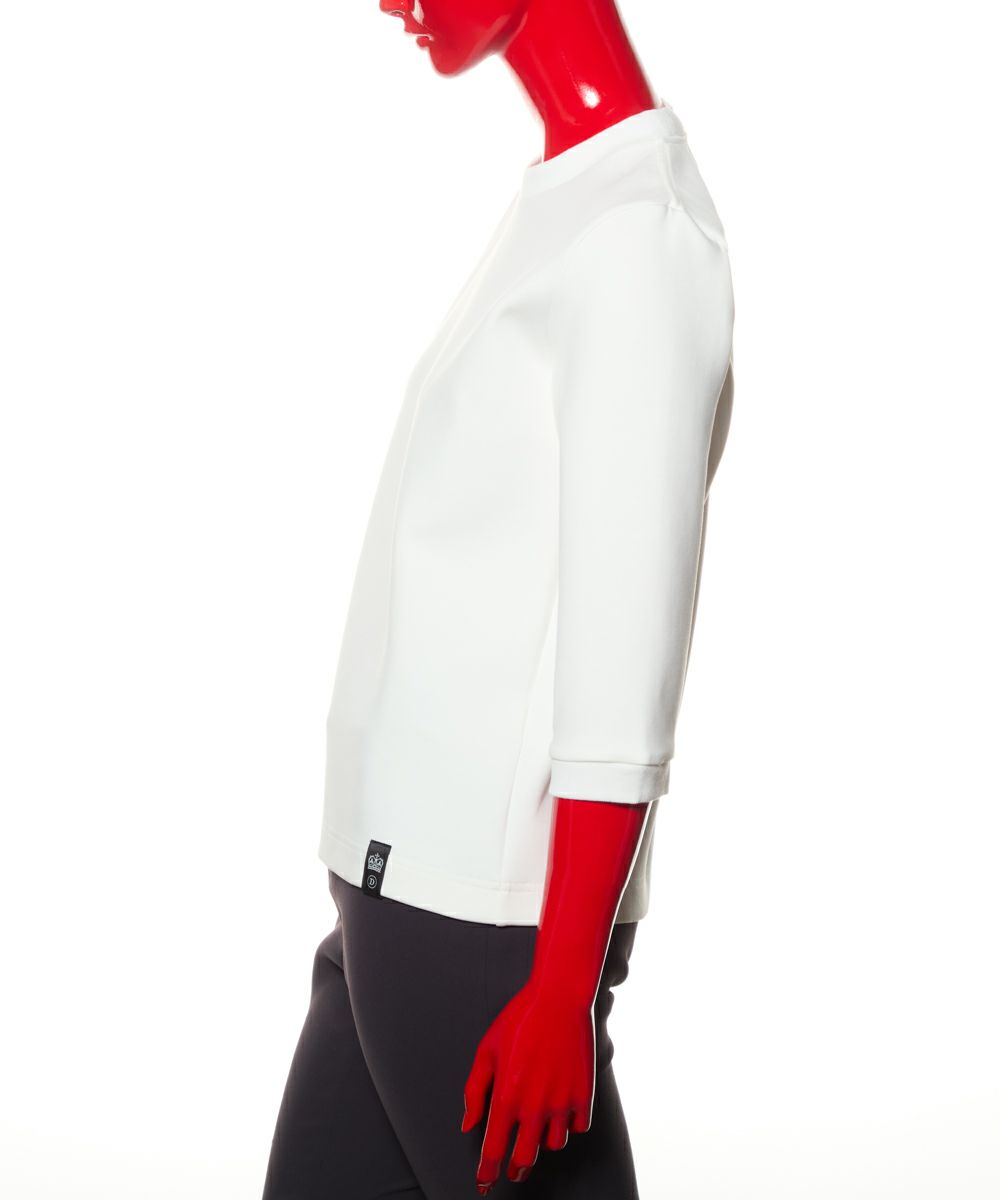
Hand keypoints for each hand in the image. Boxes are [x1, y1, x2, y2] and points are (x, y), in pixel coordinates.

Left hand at [461, 977, 595, 1191]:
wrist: (560, 997)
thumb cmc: (519, 1019)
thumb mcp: (486, 1050)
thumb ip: (474, 1091)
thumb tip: (469, 1125)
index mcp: (506, 1097)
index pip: (493, 1151)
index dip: (487, 1172)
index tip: (484, 1183)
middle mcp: (534, 1107)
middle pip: (524, 1159)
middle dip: (515, 1168)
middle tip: (512, 1169)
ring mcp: (562, 1103)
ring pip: (553, 1145)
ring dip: (542, 1142)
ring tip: (537, 1129)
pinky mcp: (585, 1095)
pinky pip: (577, 1127)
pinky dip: (568, 1124)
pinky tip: (561, 1111)